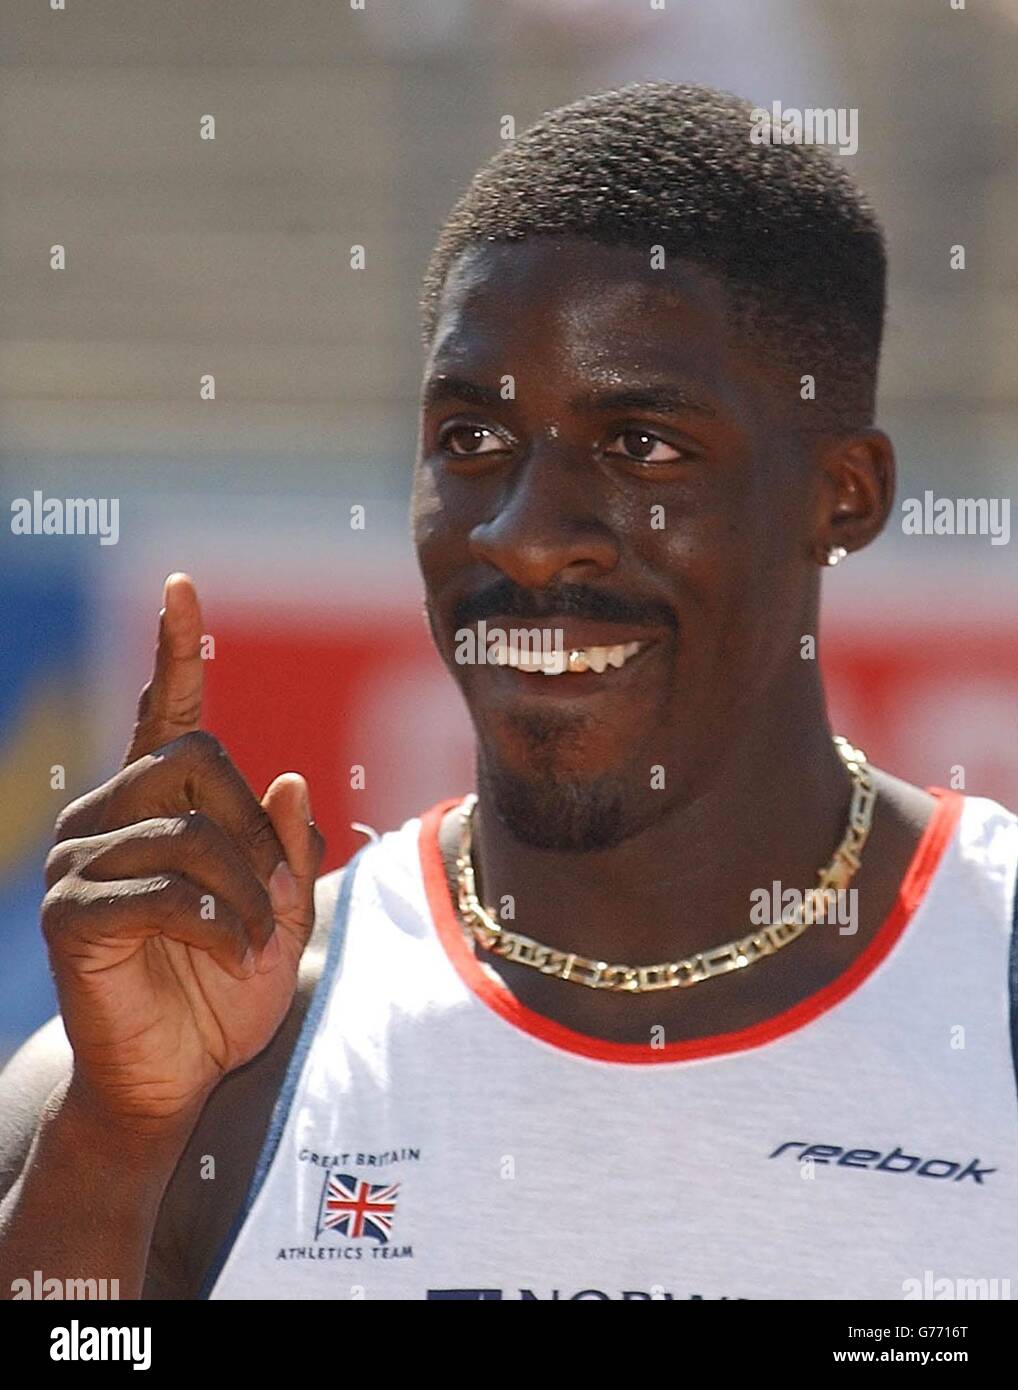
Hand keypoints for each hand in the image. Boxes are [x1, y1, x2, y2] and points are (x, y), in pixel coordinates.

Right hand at [40, 574, 324, 1133]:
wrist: (174, 1074)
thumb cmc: (224, 988)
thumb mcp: (280, 912)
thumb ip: (286, 849)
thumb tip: (292, 780)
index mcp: (158, 806)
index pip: (165, 712)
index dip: (178, 650)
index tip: (184, 588)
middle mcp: (109, 815)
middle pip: (198, 762)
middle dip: (256, 833)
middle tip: (272, 900)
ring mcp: (81, 861)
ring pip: (190, 830)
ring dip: (247, 891)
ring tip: (253, 936)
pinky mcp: (71, 913)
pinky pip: (166, 890)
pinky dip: (220, 924)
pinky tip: (231, 953)